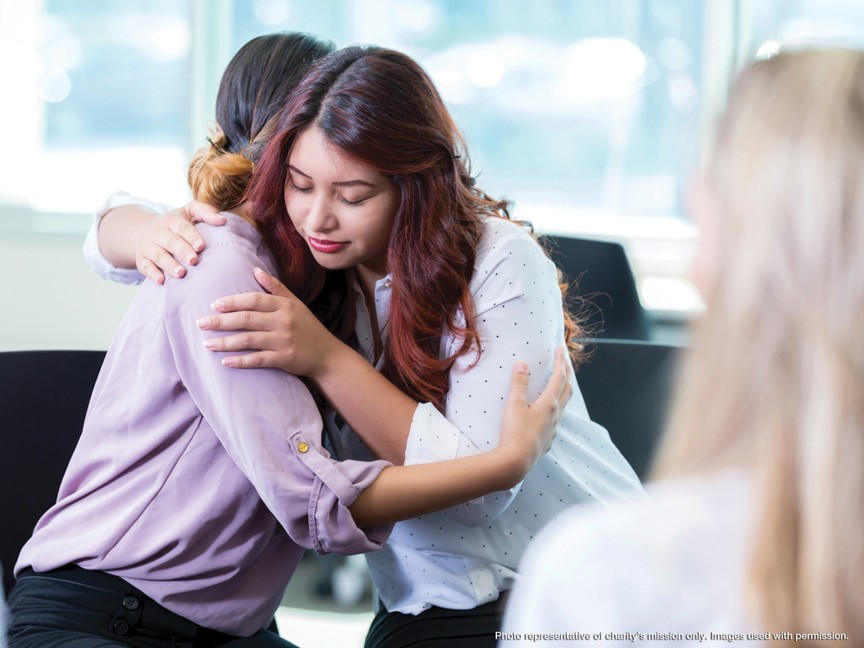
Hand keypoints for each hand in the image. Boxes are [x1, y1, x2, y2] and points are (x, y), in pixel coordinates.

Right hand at [135, 201, 225, 283]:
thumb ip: (206, 212)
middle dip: (182, 251)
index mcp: (171, 220)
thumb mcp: (188, 211)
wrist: (141, 229)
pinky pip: (145, 267)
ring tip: (181, 273)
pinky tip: (162, 281)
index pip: (182, 227)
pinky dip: (152, 274)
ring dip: (169, 264)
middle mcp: (158, 232)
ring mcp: (148, 246)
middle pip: (170, 242)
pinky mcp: (141, 260)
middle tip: (193, 260)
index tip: (201, 246)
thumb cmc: (174, 223)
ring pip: (158, 255)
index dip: (191, 236)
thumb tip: (223, 221)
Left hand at [198, 267, 341, 376]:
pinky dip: (241, 361)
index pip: (254, 300)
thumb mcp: (295, 304)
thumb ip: (275, 288)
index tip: (214, 306)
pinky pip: (258, 359)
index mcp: (284, 306)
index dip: (233, 302)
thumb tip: (255, 270)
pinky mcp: (284, 358)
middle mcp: (284, 321)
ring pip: (249, 340)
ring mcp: (284, 340)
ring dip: (225, 342)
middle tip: (201, 323)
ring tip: (207, 343)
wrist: (327, 354)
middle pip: (247, 319)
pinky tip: (225, 361)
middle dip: (221, 322)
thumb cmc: (308, 327)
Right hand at [497, 346, 571, 479]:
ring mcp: (553, 427)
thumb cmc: (515, 432)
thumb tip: (523, 364)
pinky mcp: (548, 438)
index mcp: (549, 403)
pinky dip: (556, 407)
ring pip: (564, 404)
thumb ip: (519, 383)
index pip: (559, 377)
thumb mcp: (514, 404)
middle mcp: (556, 414)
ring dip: (563, 390)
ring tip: (559, 383)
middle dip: (567, 373)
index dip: (560, 361)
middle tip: (564, 361)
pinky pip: (556, 418)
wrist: (516, 461)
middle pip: (567, 389)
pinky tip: (549, 410)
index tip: (560, 349)